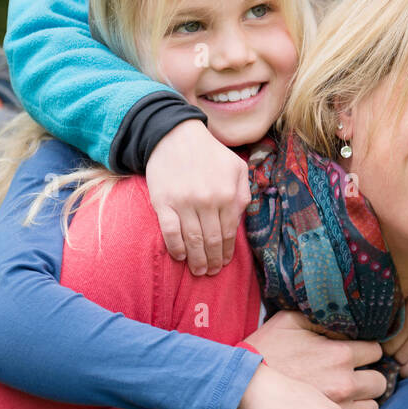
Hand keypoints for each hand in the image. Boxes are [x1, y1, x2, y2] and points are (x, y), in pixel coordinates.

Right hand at [145, 119, 249, 274]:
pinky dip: (176, 248)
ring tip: (198, 271)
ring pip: (193, 241)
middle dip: (213, 260)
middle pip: (212, 241)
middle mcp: (208, 201)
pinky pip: (171, 233)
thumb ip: (243, 193)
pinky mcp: (163, 203)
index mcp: (229, 194)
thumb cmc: (209, 153)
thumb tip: (240, 218)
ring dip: (197, 260)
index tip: (224, 262)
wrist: (174, 136)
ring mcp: (184, 203)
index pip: (229, 232)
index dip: (227, 251)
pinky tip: (181, 257)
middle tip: (211, 272)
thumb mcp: (237, 167)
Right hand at [244, 310, 386, 408]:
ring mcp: (337, 408)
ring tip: (350, 395)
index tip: (357, 354)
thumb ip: (320, 315)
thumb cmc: (265, 349)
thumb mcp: (290, 320)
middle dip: (371, 378)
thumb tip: (340, 312)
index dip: (368, 351)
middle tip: (357, 376)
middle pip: (380, 382)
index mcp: (339, 354)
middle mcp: (344, 382)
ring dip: (365, 400)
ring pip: (372, 408)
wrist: (243, 385)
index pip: (377, 351)